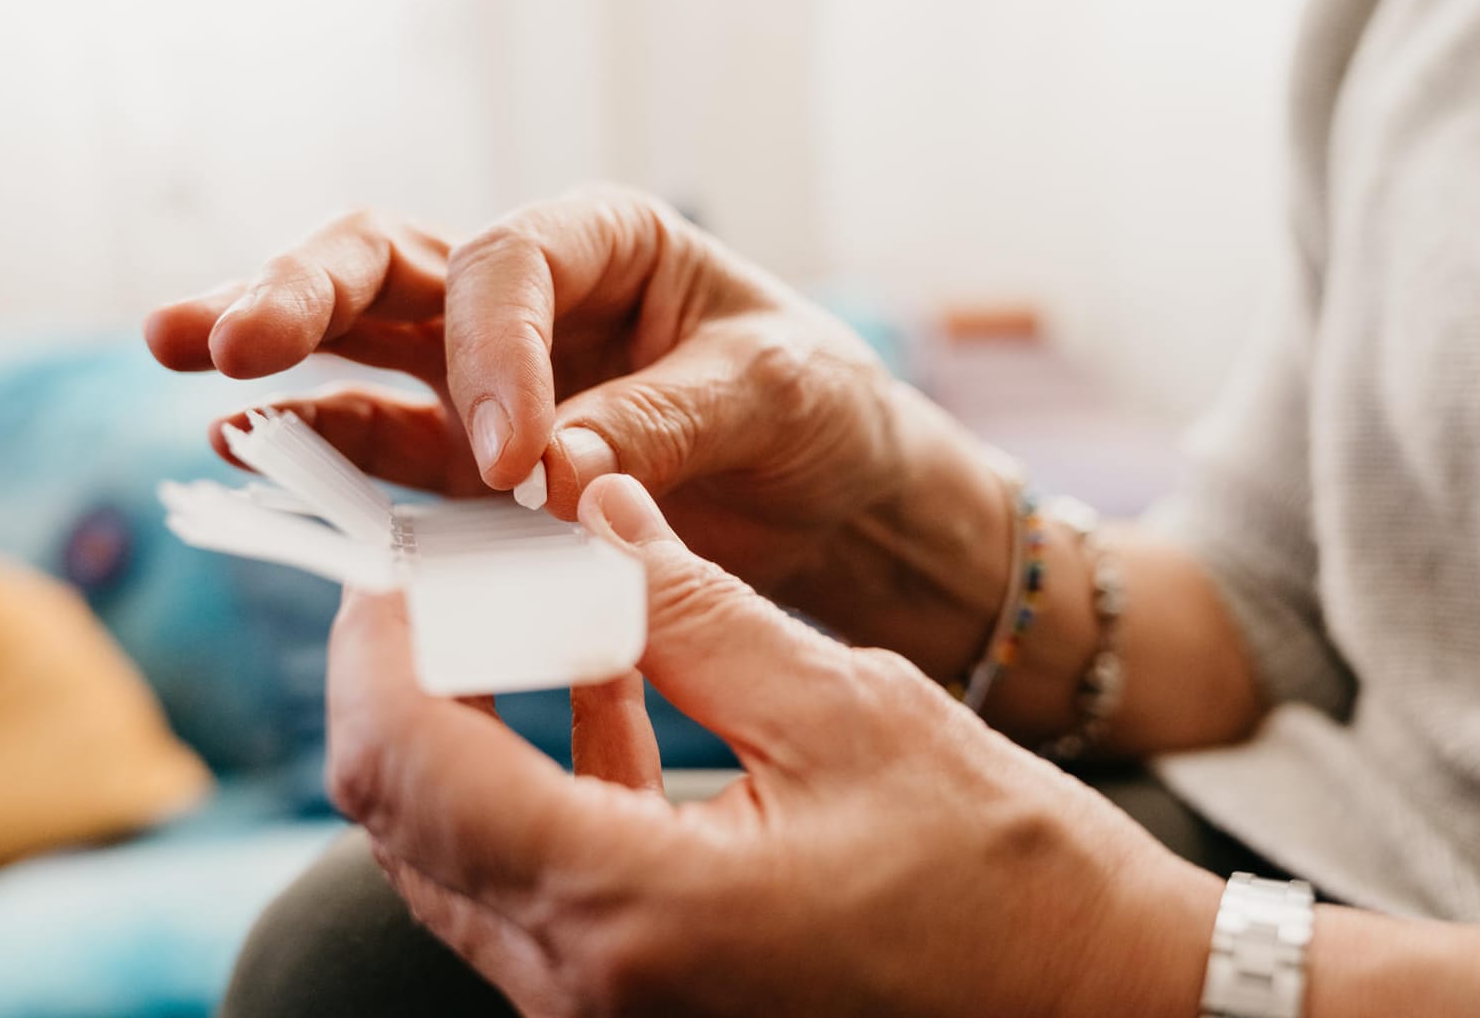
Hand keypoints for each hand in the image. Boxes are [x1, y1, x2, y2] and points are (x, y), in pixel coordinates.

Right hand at [143, 189, 904, 590]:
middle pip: (392, 267)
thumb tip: (545, 477)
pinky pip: (391, 447)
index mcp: (607, 242)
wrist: (835, 492)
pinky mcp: (479, 461)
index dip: (493, 352)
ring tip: (188, 363)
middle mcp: (533, 298)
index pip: (509, 267)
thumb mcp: (770, 394)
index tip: (515, 459)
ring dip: (275, 357)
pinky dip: (330, 452)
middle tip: (230, 337)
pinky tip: (256, 450)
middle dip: (305, 291)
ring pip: (361, 344)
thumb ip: (659, 424)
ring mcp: (490, 377)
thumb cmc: (816, 408)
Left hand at [326, 474, 1219, 1015]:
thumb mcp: (848, 711)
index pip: (410, 765)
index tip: (408, 556)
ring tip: (542, 609)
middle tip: (465, 570)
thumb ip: (695, 611)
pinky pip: (539, 889)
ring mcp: (607, 1014)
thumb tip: (597, 512)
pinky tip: (611, 691)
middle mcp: (588, 987)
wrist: (1097, 1010)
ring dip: (475, 723)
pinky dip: (546, 780)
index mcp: (630, 910)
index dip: (381, 642)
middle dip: (414, 674)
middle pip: (408, 816)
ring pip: (462, 853)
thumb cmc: (1006, 878)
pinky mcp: (642, 1008)